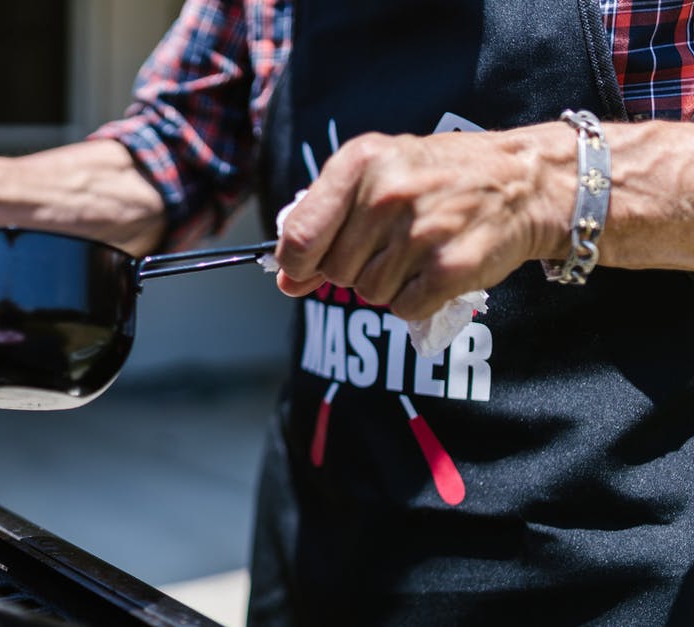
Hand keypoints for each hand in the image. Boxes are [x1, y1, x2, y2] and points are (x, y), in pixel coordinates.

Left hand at [273, 127, 572, 319]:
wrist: (524, 181)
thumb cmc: (439, 177)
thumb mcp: (376, 176)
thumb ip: (325, 223)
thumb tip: (285, 281)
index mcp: (360, 162)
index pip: (299, 236)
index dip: (295, 263)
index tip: (304, 267)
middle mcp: (387, 194)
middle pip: (335, 271)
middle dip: (355, 268)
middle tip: (390, 245)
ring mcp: (420, 231)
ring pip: (369, 293)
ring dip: (389, 284)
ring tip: (418, 251)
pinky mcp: (450, 267)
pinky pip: (404, 309)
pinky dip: (417, 301)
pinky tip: (435, 270)